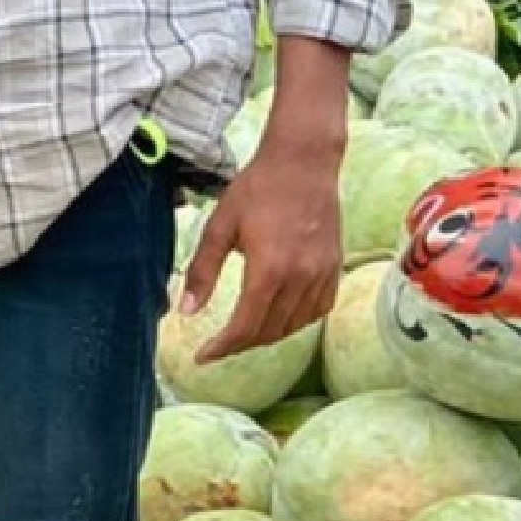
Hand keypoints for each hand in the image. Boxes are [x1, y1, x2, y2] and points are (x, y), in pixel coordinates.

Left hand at [182, 135, 341, 362]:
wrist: (303, 162)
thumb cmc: (257, 189)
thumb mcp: (220, 226)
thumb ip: (202, 271)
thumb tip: (185, 311)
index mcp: (269, 270)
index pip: (245, 328)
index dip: (222, 348)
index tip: (202, 358)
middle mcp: (300, 278)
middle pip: (269, 332)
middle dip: (240, 343)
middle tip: (218, 344)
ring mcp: (322, 274)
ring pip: (294, 326)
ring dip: (267, 334)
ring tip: (244, 331)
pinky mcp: (335, 267)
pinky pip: (318, 310)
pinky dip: (296, 321)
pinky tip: (280, 315)